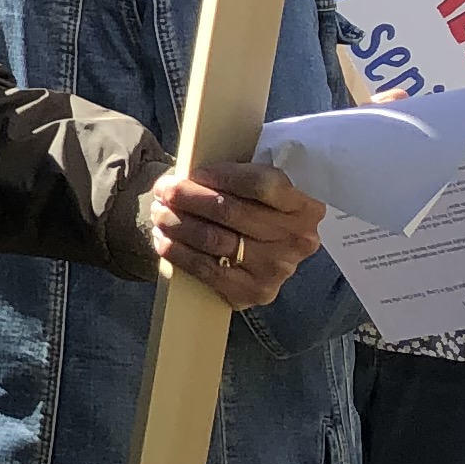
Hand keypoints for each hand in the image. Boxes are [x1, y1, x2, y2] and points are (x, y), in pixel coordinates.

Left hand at [147, 161, 324, 309]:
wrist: (269, 258)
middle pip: (231, 211)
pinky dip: (179, 253)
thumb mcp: (261, 192)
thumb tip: (189, 175)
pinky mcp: (256, 292)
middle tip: (164, 190)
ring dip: (178, 224)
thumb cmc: (258, 213)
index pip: (261, 184)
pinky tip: (163, 241)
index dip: (223, 175)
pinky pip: (208, 270)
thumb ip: (237, 178)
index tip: (194, 172)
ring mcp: (277, 269)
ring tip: (159, 213)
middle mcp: (297, 239)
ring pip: (215, 239)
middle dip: (188, 197)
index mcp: (305, 207)